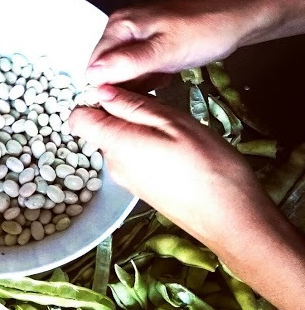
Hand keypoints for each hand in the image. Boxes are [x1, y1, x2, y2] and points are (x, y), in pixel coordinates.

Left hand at [70, 86, 304, 309]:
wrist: (233, 220)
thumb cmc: (208, 167)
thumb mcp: (173, 121)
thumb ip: (132, 105)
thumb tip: (101, 90)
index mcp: (116, 144)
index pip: (77, 118)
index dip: (95, 100)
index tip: (122, 92)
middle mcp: (114, 165)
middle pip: (100, 128)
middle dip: (122, 112)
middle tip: (159, 107)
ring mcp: (127, 179)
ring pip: (119, 142)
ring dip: (139, 129)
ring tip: (173, 129)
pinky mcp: (142, 189)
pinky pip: (134, 158)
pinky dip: (148, 147)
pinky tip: (177, 149)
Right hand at [86, 0, 251, 86]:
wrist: (238, 18)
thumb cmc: (206, 28)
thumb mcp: (164, 50)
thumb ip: (127, 63)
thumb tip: (93, 76)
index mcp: (120, 26)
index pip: (93, 66)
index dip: (104, 88)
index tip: (122, 103)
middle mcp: (124, 30)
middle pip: (107, 71)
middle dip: (124, 87)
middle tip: (149, 90)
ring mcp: (138, 38)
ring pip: (125, 73)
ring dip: (140, 85)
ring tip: (161, 80)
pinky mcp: (153, 47)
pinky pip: (141, 71)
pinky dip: (152, 79)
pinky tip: (166, 77)